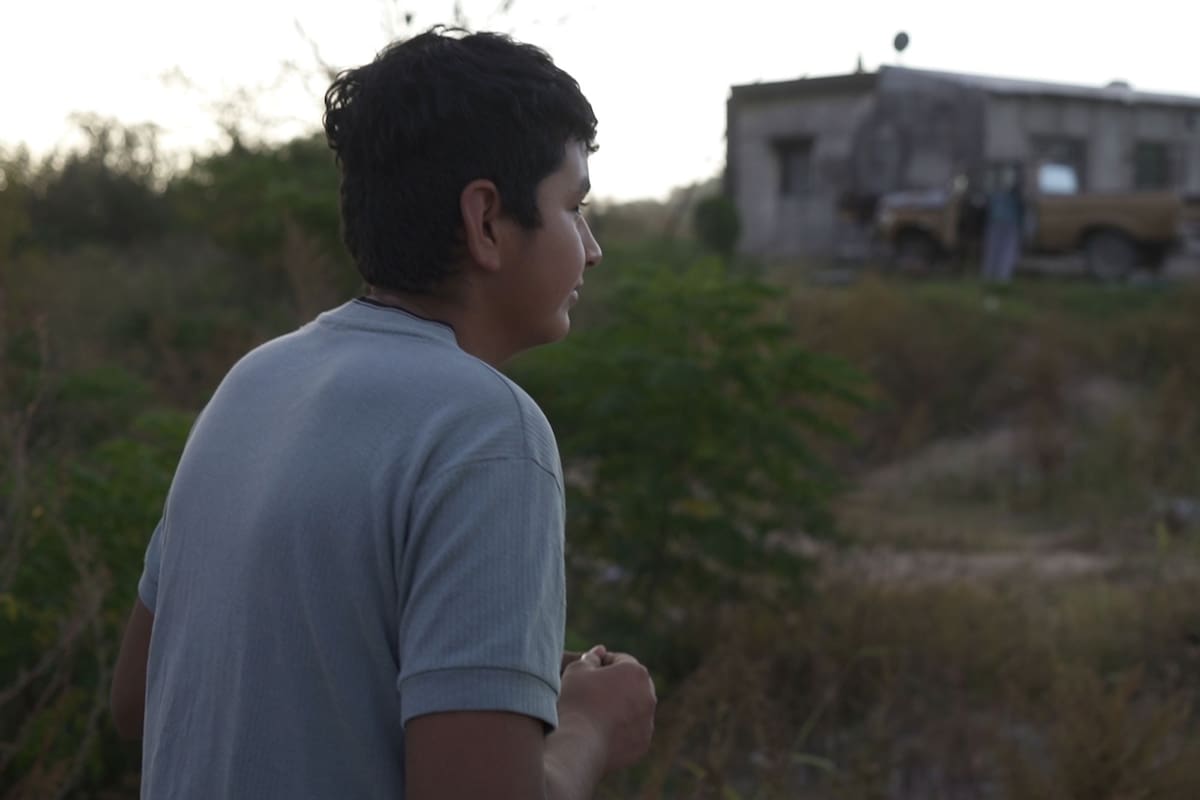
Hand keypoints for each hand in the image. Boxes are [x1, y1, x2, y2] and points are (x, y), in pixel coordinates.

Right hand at [558, 645, 655, 772]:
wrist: (578, 744)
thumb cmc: (577, 701)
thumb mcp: (577, 670)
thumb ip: (591, 657)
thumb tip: (600, 652)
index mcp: (636, 672)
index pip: (620, 660)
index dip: (601, 664)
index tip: (586, 674)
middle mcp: (649, 695)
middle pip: (631, 683)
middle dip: (615, 685)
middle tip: (591, 694)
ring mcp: (648, 721)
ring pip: (634, 708)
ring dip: (620, 706)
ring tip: (595, 714)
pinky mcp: (643, 743)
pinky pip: (633, 730)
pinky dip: (622, 728)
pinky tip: (601, 731)